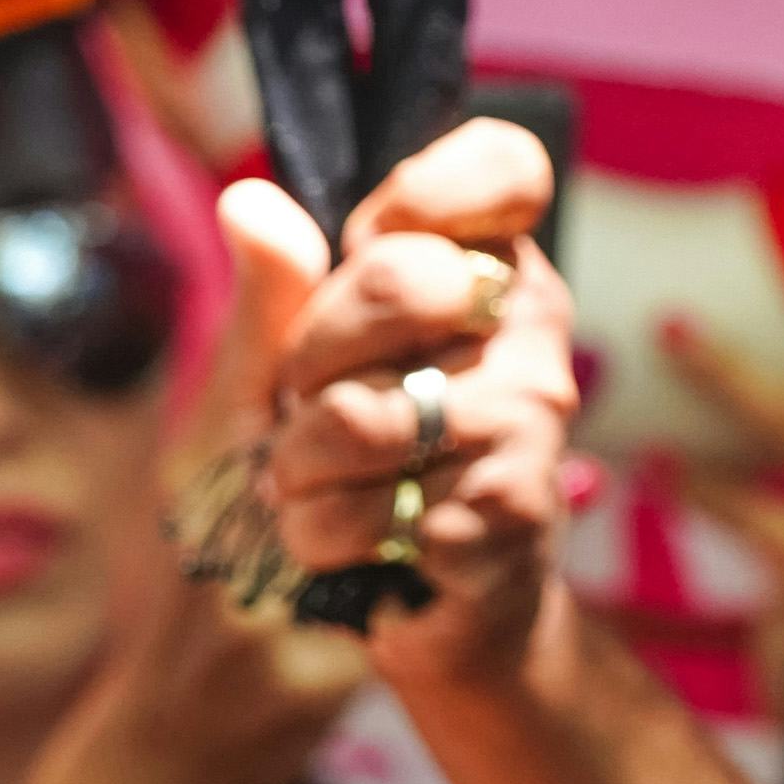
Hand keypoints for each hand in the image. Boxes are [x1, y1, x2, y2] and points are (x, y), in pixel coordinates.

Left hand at [249, 120, 577, 689]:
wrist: (395, 614)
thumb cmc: (337, 474)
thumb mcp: (269, 377)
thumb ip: (271, 295)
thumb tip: (251, 201)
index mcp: (486, 272)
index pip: (508, 169)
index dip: (433, 186)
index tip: (370, 236)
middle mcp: (529, 337)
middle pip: (402, 276)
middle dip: (309, 354)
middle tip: (306, 404)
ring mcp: (531, 425)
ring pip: (367, 414)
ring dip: (300, 469)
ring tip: (315, 494)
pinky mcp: (516, 515)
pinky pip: (379, 507)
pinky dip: (329, 539)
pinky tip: (359, 551)